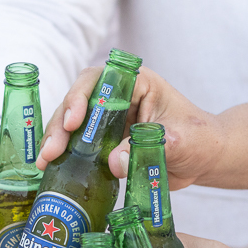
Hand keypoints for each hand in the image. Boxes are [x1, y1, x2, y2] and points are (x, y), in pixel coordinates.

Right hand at [40, 66, 224, 188]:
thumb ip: (152, 146)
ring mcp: (107, 119)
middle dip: (60, 125)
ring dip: (56, 141)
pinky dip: (63, 155)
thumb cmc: (200, 141)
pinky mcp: (102, 141)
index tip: (74, 122)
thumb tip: (113, 162)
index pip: (98, 80)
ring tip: (44, 162)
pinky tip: (51, 168)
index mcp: (136, 83)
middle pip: (77, 102)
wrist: (203, 159)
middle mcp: (116, 97)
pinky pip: (77, 144)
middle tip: (51, 152)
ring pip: (71, 123)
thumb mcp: (183, 142)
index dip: (80, 97)